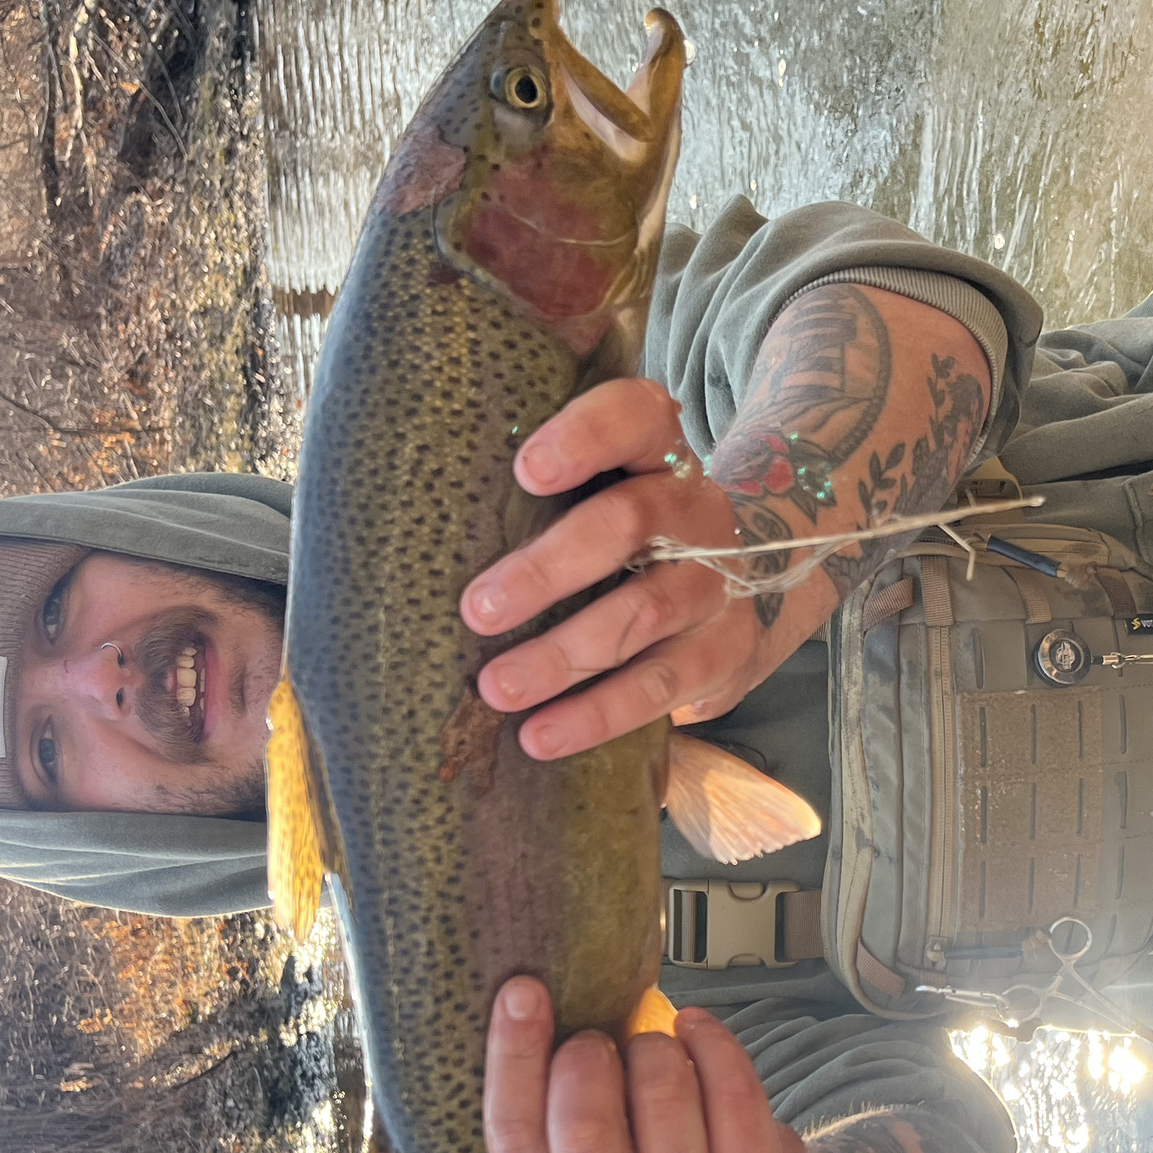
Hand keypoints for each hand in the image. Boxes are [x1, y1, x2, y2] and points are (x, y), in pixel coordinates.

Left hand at [459, 379, 779, 760]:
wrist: (743, 586)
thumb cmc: (630, 535)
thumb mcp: (607, 489)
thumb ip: (544, 488)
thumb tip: (409, 516)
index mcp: (657, 451)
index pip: (635, 416)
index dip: (585, 438)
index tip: (526, 470)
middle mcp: (695, 506)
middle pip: (626, 524)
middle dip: (546, 570)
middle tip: (478, 610)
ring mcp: (717, 580)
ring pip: (642, 613)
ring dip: (563, 656)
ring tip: (497, 689)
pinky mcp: (725, 650)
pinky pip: (660, 685)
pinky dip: (597, 714)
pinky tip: (543, 735)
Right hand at [482, 976, 815, 1152]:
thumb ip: (548, 1116)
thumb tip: (528, 1006)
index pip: (514, 1140)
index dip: (513, 1057)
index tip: (522, 992)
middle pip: (583, 1127)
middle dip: (586, 1057)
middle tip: (596, 1044)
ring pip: (661, 1093)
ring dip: (651, 1047)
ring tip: (650, 1054)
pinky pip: (728, 1084)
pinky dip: (707, 1038)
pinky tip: (694, 1035)